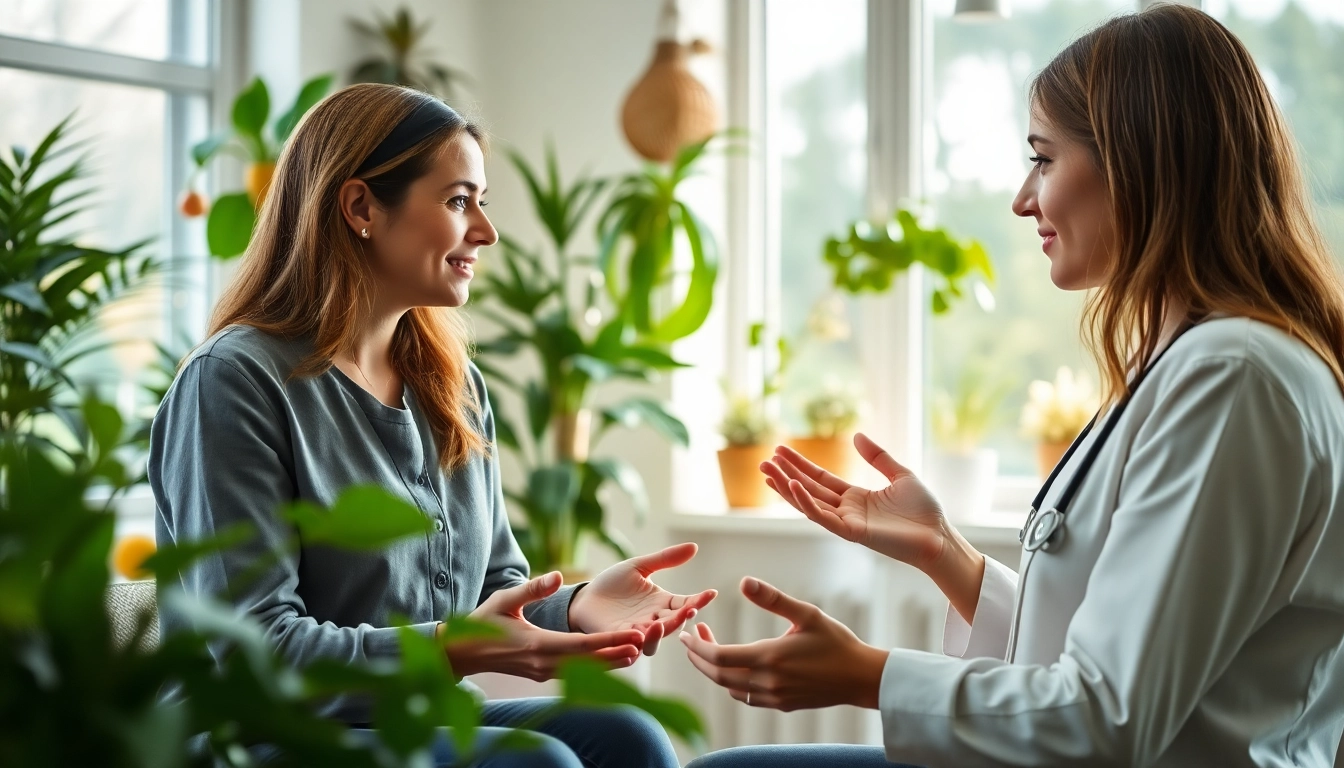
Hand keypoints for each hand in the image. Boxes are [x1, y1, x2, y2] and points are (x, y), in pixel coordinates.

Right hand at [445, 572, 644, 680]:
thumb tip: (557, 576)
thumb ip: (532, 588)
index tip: (633, 635)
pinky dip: (594, 667)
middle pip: (589, 663)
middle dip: (617, 653)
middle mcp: (543, 663)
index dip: (610, 641)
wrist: (462, 654)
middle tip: (644, 643)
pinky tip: (610, 659)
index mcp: (537, 644)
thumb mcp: (505, 599)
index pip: (582, 645)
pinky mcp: (541, 674)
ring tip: (635, 652)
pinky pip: (574, 673)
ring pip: (583, 671)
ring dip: (609, 663)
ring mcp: (542, 672)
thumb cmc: (482, 622)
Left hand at [568, 542, 717, 655]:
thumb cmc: (613, 583)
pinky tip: (638, 635)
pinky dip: (636, 642)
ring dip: (659, 634)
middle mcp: (653, 621)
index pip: (685, 604)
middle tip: (690, 609)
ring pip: (655, 640)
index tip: (711, 592)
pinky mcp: (617, 639)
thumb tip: (695, 546)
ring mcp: (636, 632)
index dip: (699, 600)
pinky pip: (630, 646)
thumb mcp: (640, 567)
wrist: (585, 597)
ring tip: (660, 623)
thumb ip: (665, 559)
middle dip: (682, 618)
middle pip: (673, 624)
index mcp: (661, 604)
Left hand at [679, 577, 887, 711]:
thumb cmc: (836, 642)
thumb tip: (744, 581)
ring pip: (729, 688)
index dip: (697, 646)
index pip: (718, 656)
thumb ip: (773, 598)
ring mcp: (774, 697)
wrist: (862, 678)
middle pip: (717, 675)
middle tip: (690, 638)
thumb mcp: (807, 614)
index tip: (686, 633)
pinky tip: (734, 666)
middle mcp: (767, 682)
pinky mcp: (781, 705)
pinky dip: (731, 683)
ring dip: (713, 670)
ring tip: (709, 647)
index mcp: (769, 658)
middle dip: (698, 657)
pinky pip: (746, 697)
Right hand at [761, 434, 984, 621]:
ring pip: (809, 504)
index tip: (781, 450)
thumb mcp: (900, 474)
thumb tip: (856, 435)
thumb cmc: (924, 511)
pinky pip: (823, 517)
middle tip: (763, 462)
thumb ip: (877, 457)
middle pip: (808, 489)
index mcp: (855, 498)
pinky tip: (793, 486)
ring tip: (767, 472)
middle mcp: (846, 510)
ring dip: (787, 488)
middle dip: (785, 476)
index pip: (820, 479)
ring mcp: (847, 522)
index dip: (800, 465)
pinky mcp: (852, 533)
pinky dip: (806, 502)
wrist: (939, 536)